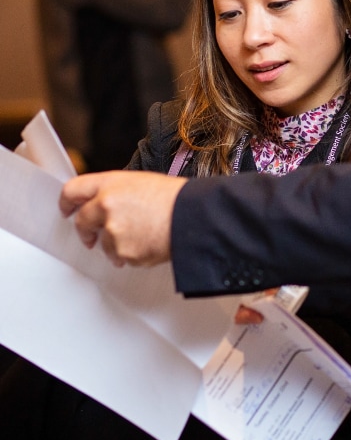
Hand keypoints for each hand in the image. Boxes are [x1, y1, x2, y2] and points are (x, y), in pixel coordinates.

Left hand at [59, 171, 186, 267]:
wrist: (194, 217)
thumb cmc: (177, 198)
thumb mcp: (142, 182)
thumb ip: (117, 193)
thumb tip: (106, 205)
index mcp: (111, 184)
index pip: (73, 190)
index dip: (67, 202)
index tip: (67, 210)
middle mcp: (106, 207)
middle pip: (82, 222)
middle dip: (86, 231)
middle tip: (91, 237)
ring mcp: (114, 232)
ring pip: (105, 244)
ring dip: (117, 245)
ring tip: (143, 237)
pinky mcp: (125, 253)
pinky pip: (124, 257)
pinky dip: (134, 254)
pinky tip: (152, 243)